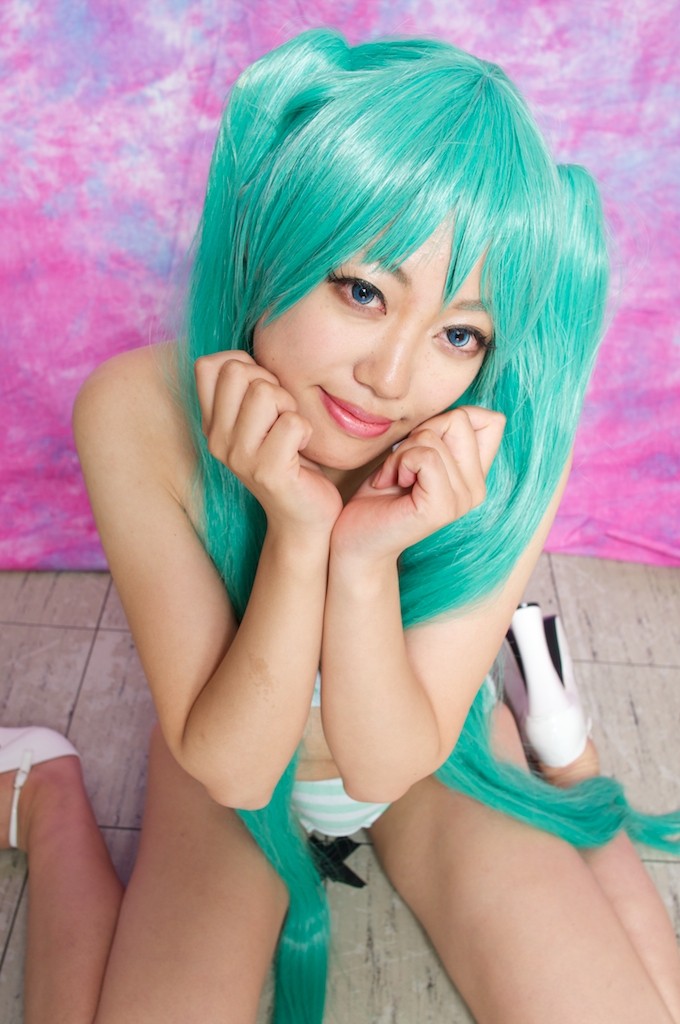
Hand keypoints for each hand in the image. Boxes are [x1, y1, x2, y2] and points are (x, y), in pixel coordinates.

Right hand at [194, 351, 342, 533]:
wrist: (303, 516)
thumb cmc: (290, 458)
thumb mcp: (262, 418)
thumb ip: (249, 385)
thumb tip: (246, 352)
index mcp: (212, 422)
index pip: (210, 364)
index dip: (245, 365)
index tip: (263, 394)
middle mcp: (216, 439)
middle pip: (239, 371)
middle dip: (272, 385)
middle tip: (282, 416)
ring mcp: (239, 457)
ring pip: (266, 392)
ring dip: (291, 408)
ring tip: (292, 434)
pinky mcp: (266, 471)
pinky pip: (293, 422)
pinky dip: (306, 430)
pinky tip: (302, 452)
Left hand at [331, 406, 504, 561]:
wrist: (355, 537)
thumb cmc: (381, 492)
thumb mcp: (415, 451)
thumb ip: (442, 432)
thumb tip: (463, 411)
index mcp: (475, 475)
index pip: (492, 421)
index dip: (449, 418)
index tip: (421, 445)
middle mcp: (476, 490)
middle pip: (460, 420)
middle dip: (419, 433)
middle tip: (401, 465)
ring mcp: (462, 501)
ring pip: (433, 438)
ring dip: (400, 453)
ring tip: (393, 478)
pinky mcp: (442, 508)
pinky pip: (425, 457)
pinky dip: (398, 463)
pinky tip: (390, 483)